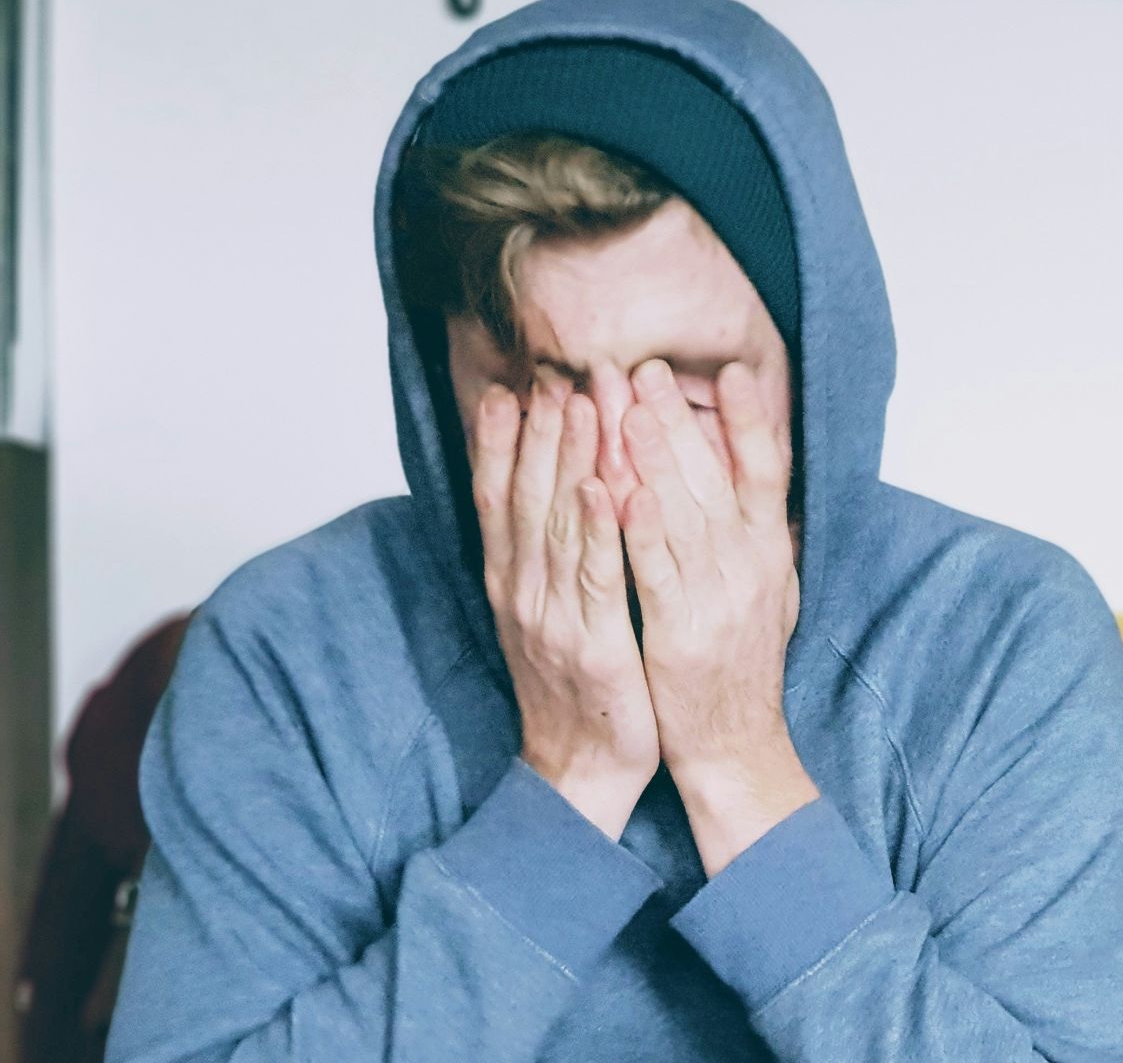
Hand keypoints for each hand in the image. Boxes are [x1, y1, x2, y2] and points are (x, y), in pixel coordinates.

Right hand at [472, 366, 659, 839]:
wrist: (580, 770)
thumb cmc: (576, 688)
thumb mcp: (547, 616)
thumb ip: (544, 558)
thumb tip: (547, 497)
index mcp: (512, 583)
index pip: (500, 498)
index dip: (503, 442)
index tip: (511, 386)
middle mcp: (523, 592)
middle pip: (526, 496)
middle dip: (539, 431)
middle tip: (552, 372)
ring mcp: (554, 616)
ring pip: (558, 523)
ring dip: (568, 459)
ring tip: (580, 402)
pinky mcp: (594, 642)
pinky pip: (596, 575)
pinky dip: (596, 528)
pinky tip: (602, 485)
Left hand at [617, 357, 812, 874]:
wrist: (735, 747)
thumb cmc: (741, 667)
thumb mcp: (772, 593)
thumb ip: (762, 537)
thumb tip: (764, 480)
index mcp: (770, 553)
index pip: (767, 471)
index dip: (751, 419)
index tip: (731, 370)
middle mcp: (751, 568)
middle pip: (715, 477)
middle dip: (677, 418)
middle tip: (644, 366)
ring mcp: (717, 599)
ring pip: (682, 513)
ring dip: (653, 456)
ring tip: (624, 403)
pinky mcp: (680, 632)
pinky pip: (656, 571)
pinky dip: (639, 529)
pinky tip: (617, 489)